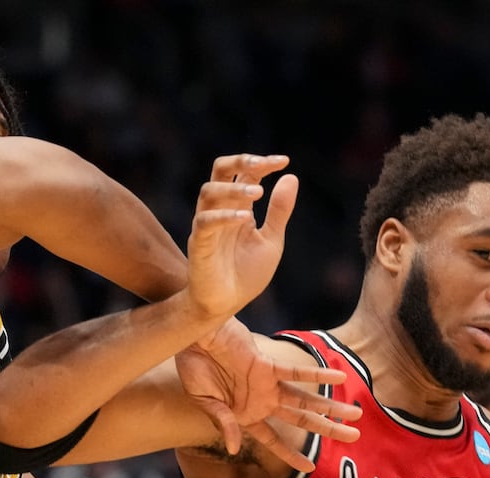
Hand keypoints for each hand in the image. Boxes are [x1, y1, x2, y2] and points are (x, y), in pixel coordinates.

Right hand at [177, 318, 360, 470]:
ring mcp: (267, 385)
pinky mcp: (268, 366)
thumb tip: (234, 449)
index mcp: (245, 416)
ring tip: (356, 413)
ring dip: (331, 407)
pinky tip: (340, 378)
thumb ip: (222, 423)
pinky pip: (297, 372)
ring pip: (306, 400)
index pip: (273, 441)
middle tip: (354, 439)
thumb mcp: (204, 401)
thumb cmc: (193, 367)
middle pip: (301, 421)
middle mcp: (261, 403)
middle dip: (328, 430)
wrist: (192, 336)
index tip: (310, 468)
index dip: (290, 455)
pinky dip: (318, 376)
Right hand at [185, 153, 296, 320]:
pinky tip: (245, 218)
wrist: (225, 306)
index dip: (263, 163)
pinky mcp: (199, 245)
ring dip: (234, 188)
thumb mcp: (271, 240)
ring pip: (209, 192)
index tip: (284, 161)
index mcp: (238, 207)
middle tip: (262, 163)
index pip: (246, 173)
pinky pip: (204, 223)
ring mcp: (207, 226)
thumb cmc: (245, 275)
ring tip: (258, 192)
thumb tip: (291, 176)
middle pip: (220, 171)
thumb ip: (279, 211)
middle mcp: (220, 210)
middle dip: (239, 160)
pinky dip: (224, 216)